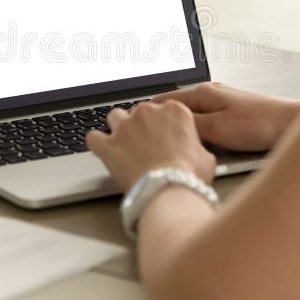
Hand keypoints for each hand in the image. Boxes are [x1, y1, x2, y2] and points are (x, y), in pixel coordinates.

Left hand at [86, 100, 216, 191]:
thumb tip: (195, 153)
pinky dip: (96, 143)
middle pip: (138, 111)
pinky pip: (93, 137)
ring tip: (122, 143)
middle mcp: (147, 113)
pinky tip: (101, 149)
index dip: (162, 124)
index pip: (164, 109)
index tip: (162, 135)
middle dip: (140, 126)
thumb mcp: (205, 157)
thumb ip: (196, 148)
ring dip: (117, 128)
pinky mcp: (108, 144)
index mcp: (174, 111)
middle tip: (145, 145)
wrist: (167, 189)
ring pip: (115, 116)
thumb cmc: (188, 175)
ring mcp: (125, 127)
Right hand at [153, 82, 299, 151]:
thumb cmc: (259, 124)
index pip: (166, 100)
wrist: (290, 124)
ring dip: (180, 127)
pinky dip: (196, 131)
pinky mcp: (233, 115)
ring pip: (192, 117)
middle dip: (162, 120)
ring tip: (167, 140)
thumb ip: (189, 127)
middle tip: (146, 134)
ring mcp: (223, 104)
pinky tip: (195, 142)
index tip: (133, 120)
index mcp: (204, 93)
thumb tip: (166, 126)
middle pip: (178, 109)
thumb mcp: (217, 128)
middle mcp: (212, 94)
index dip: (149, 112)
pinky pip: (206, 122)